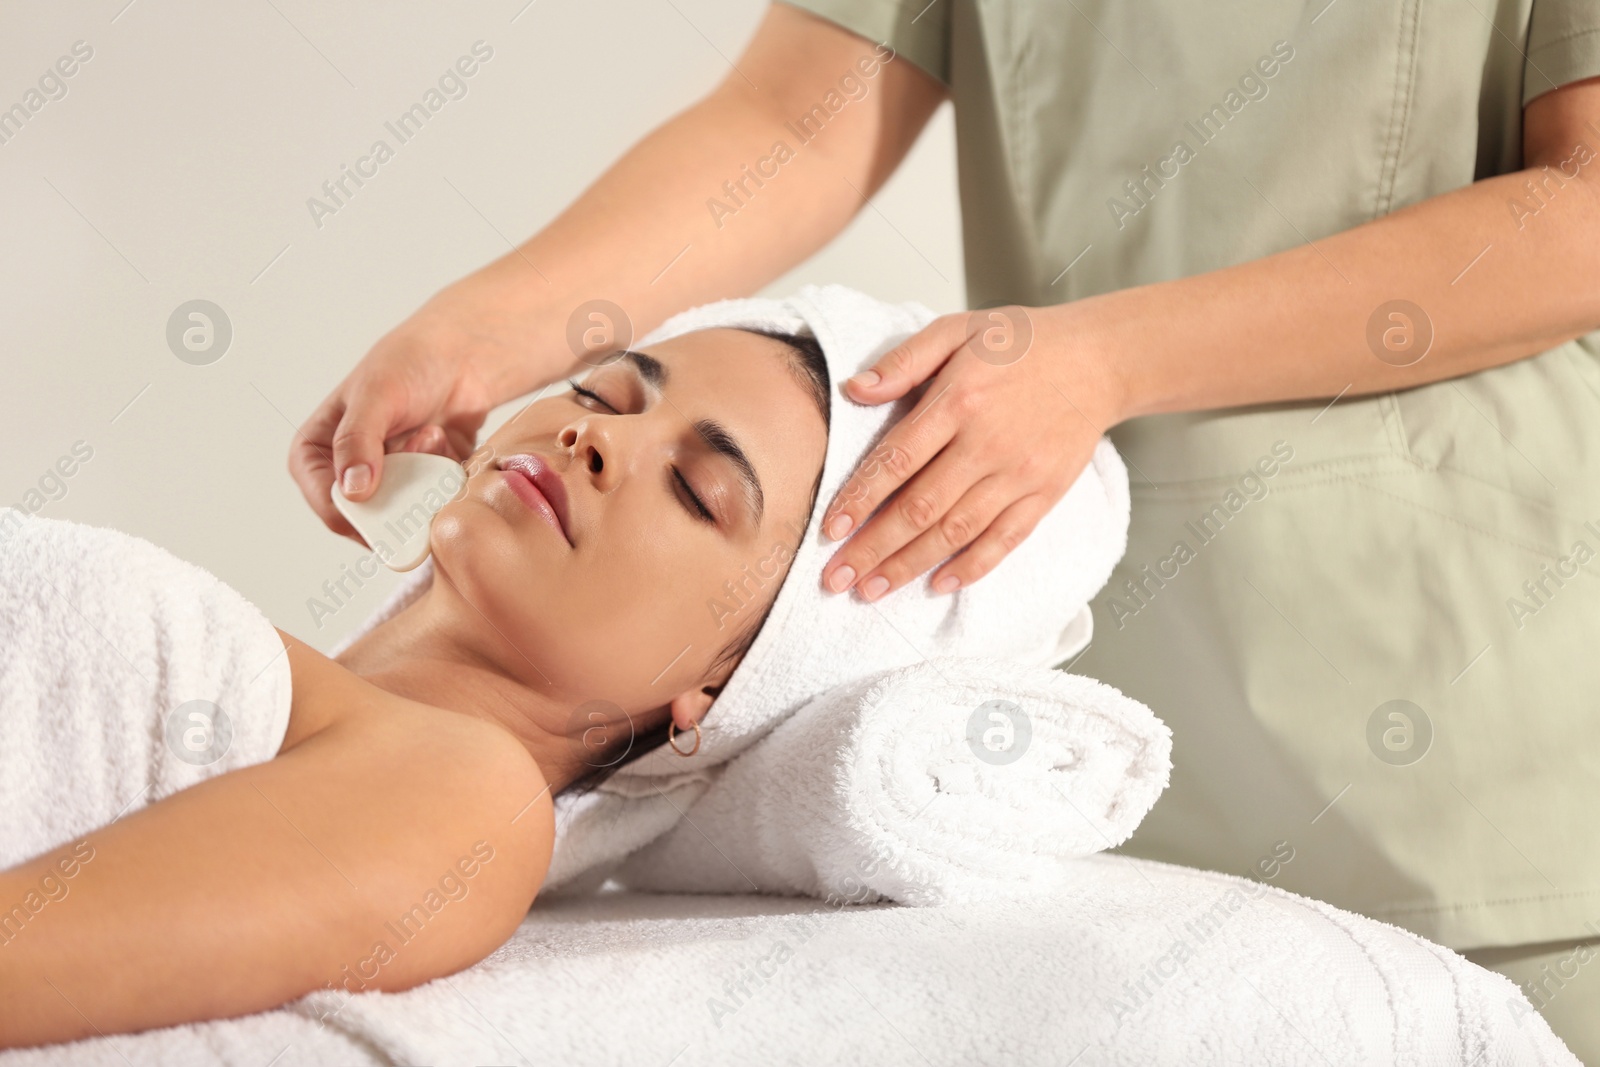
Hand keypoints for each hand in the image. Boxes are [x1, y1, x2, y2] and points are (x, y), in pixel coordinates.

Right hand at [290, 267, 548, 541]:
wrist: (461, 357)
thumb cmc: (409, 365)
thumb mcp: (375, 396)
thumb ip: (358, 442)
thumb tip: (353, 491)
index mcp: (316, 454)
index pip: (329, 506)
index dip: (360, 516)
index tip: (395, 504)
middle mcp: (346, 474)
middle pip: (371, 518)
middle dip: (402, 489)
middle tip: (421, 443)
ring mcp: (387, 483)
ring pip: (406, 512)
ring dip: (425, 475)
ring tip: (431, 431)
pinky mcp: (422, 486)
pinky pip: (434, 502)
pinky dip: (444, 474)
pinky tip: (444, 438)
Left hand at [819, 303, 1123, 598]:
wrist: (1099, 358)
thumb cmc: (1022, 342)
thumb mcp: (958, 329)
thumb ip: (904, 360)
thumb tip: (855, 389)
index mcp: (959, 401)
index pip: (897, 459)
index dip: (860, 499)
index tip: (829, 531)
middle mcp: (987, 444)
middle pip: (920, 507)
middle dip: (873, 548)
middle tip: (837, 579)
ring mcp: (1019, 474)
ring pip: (955, 531)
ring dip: (909, 566)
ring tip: (873, 591)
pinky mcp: (1045, 493)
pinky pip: (1005, 539)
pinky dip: (971, 567)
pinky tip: (938, 584)